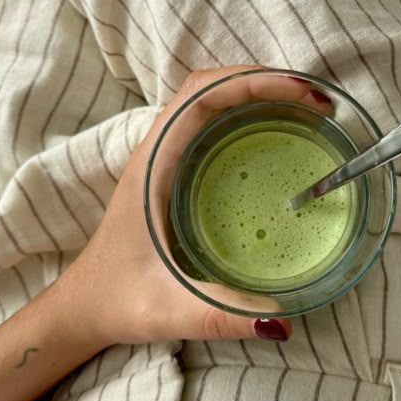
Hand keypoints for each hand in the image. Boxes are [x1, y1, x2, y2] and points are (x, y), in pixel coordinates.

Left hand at [62, 66, 327, 348]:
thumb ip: (220, 316)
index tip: (300, 93)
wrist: (83, 308)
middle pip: (212, 88)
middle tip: (318, 103)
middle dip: (266, 82)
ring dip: (259, 95)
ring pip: (213, 103)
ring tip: (308, 112)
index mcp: (153, 167)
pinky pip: (214, 127)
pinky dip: (250, 118)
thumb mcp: (168, 311)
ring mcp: (166, 160)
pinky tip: (282, 139)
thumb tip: (280, 320)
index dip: (251, 81)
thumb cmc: (116, 301)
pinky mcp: (175, 174)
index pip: (200, 96)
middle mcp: (159, 152)